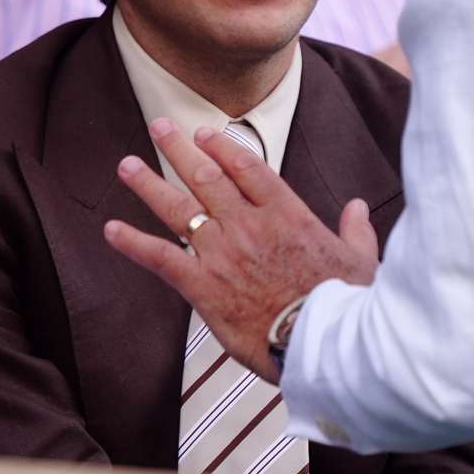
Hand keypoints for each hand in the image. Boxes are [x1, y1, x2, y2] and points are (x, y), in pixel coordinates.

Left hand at [103, 119, 379, 381]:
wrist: (329, 346)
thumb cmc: (349, 306)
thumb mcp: (362, 261)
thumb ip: (355, 231)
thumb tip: (357, 209)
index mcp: (287, 216)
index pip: (247, 167)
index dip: (221, 146)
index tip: (205, 134)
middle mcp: (248, 226)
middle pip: (205, 177)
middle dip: (178, 149)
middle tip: (159, 127)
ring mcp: (222, 254)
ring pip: (177, 208)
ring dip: (149, 183)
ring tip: (127, 165)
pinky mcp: (203, 286)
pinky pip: (160, 258)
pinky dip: (132, 243)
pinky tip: (110, 230)